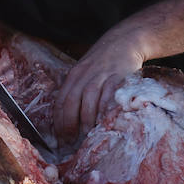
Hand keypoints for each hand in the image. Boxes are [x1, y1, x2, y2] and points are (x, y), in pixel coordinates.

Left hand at [55, 26, 147, 142]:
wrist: (124, 41)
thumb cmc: (103, 61)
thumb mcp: (84, 71)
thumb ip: (76, 89)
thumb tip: (68, 118)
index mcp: (74, 75)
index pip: (61, 101)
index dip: (59, 121)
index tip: (60, 138)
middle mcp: (85, 75)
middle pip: (72, 102)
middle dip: (70, 124)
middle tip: (71, 141)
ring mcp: (101, 75)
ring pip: (89, 100)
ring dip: (87, 120)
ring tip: (87, 135)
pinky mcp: (118, 77)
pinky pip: (109, 96)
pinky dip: (105, 110)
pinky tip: (103, 122)